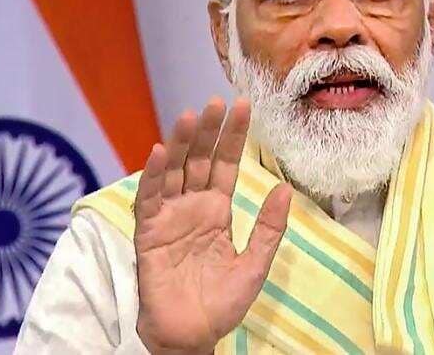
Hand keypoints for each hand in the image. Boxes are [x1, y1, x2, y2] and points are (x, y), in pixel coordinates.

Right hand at [133, 97, 292, 354]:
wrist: (192, 334)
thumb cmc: (221, 302)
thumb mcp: (255, 263)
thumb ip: (268, 227)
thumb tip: (284, 188)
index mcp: (217, 209)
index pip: (225, 164)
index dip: (233, 136)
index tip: (243, 106)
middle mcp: (192, 206)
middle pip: (200, 160)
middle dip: (208, 131)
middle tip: (217, 101)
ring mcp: (169, 216)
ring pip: (174, 171)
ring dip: (181, 143)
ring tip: (191, 115)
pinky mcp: (149, 232)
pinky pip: (149, 199)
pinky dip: (154, 176)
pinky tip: (161, 152)